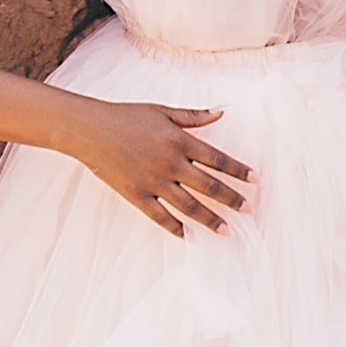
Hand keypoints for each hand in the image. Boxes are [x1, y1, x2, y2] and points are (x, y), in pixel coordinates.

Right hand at [69, 101, 252, 235]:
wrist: (90, 129)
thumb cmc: (126, 116)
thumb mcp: (162, 111)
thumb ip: (193, 116)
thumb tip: (221, 112)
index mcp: (180, 141)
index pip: (217, 159)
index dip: (238, 170)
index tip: (256, 180)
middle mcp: (171, 163)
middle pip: (208, 185)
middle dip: (232, 198)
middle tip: (249, 209)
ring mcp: (153, 181)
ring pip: (189, 205)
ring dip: (210, 218)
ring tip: (227, 230)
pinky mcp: (136, 194)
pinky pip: (159, 215)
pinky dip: (173, 226)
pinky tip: (187, 235)